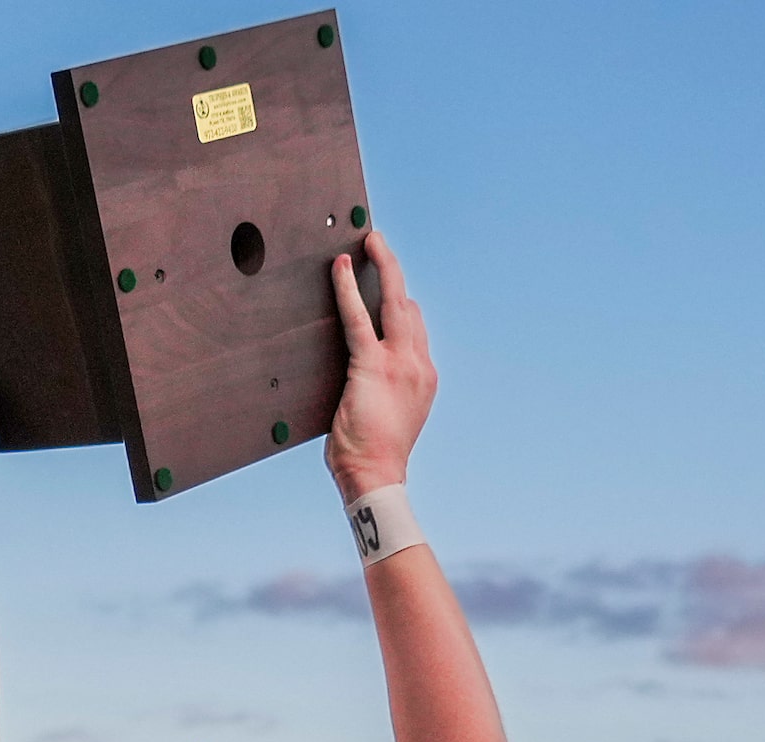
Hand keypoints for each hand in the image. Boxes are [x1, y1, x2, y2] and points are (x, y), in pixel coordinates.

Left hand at [326, 229, 434, 500]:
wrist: (375, 474)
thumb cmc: (371, 454)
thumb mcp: (386, 414)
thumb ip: (382, 386)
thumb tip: (362, 371)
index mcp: (424, 375)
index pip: (416, 327)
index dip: (402, 301)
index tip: (391, 284)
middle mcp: (419, 363)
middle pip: (410, 305)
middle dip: (394, 271)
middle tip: (379, 244)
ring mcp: (401, 362)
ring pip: (394, 301)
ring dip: (383, 267)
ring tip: (369, 242)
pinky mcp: (373, 365)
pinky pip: (358, 318)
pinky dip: (347, 290)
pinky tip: (341, 268)